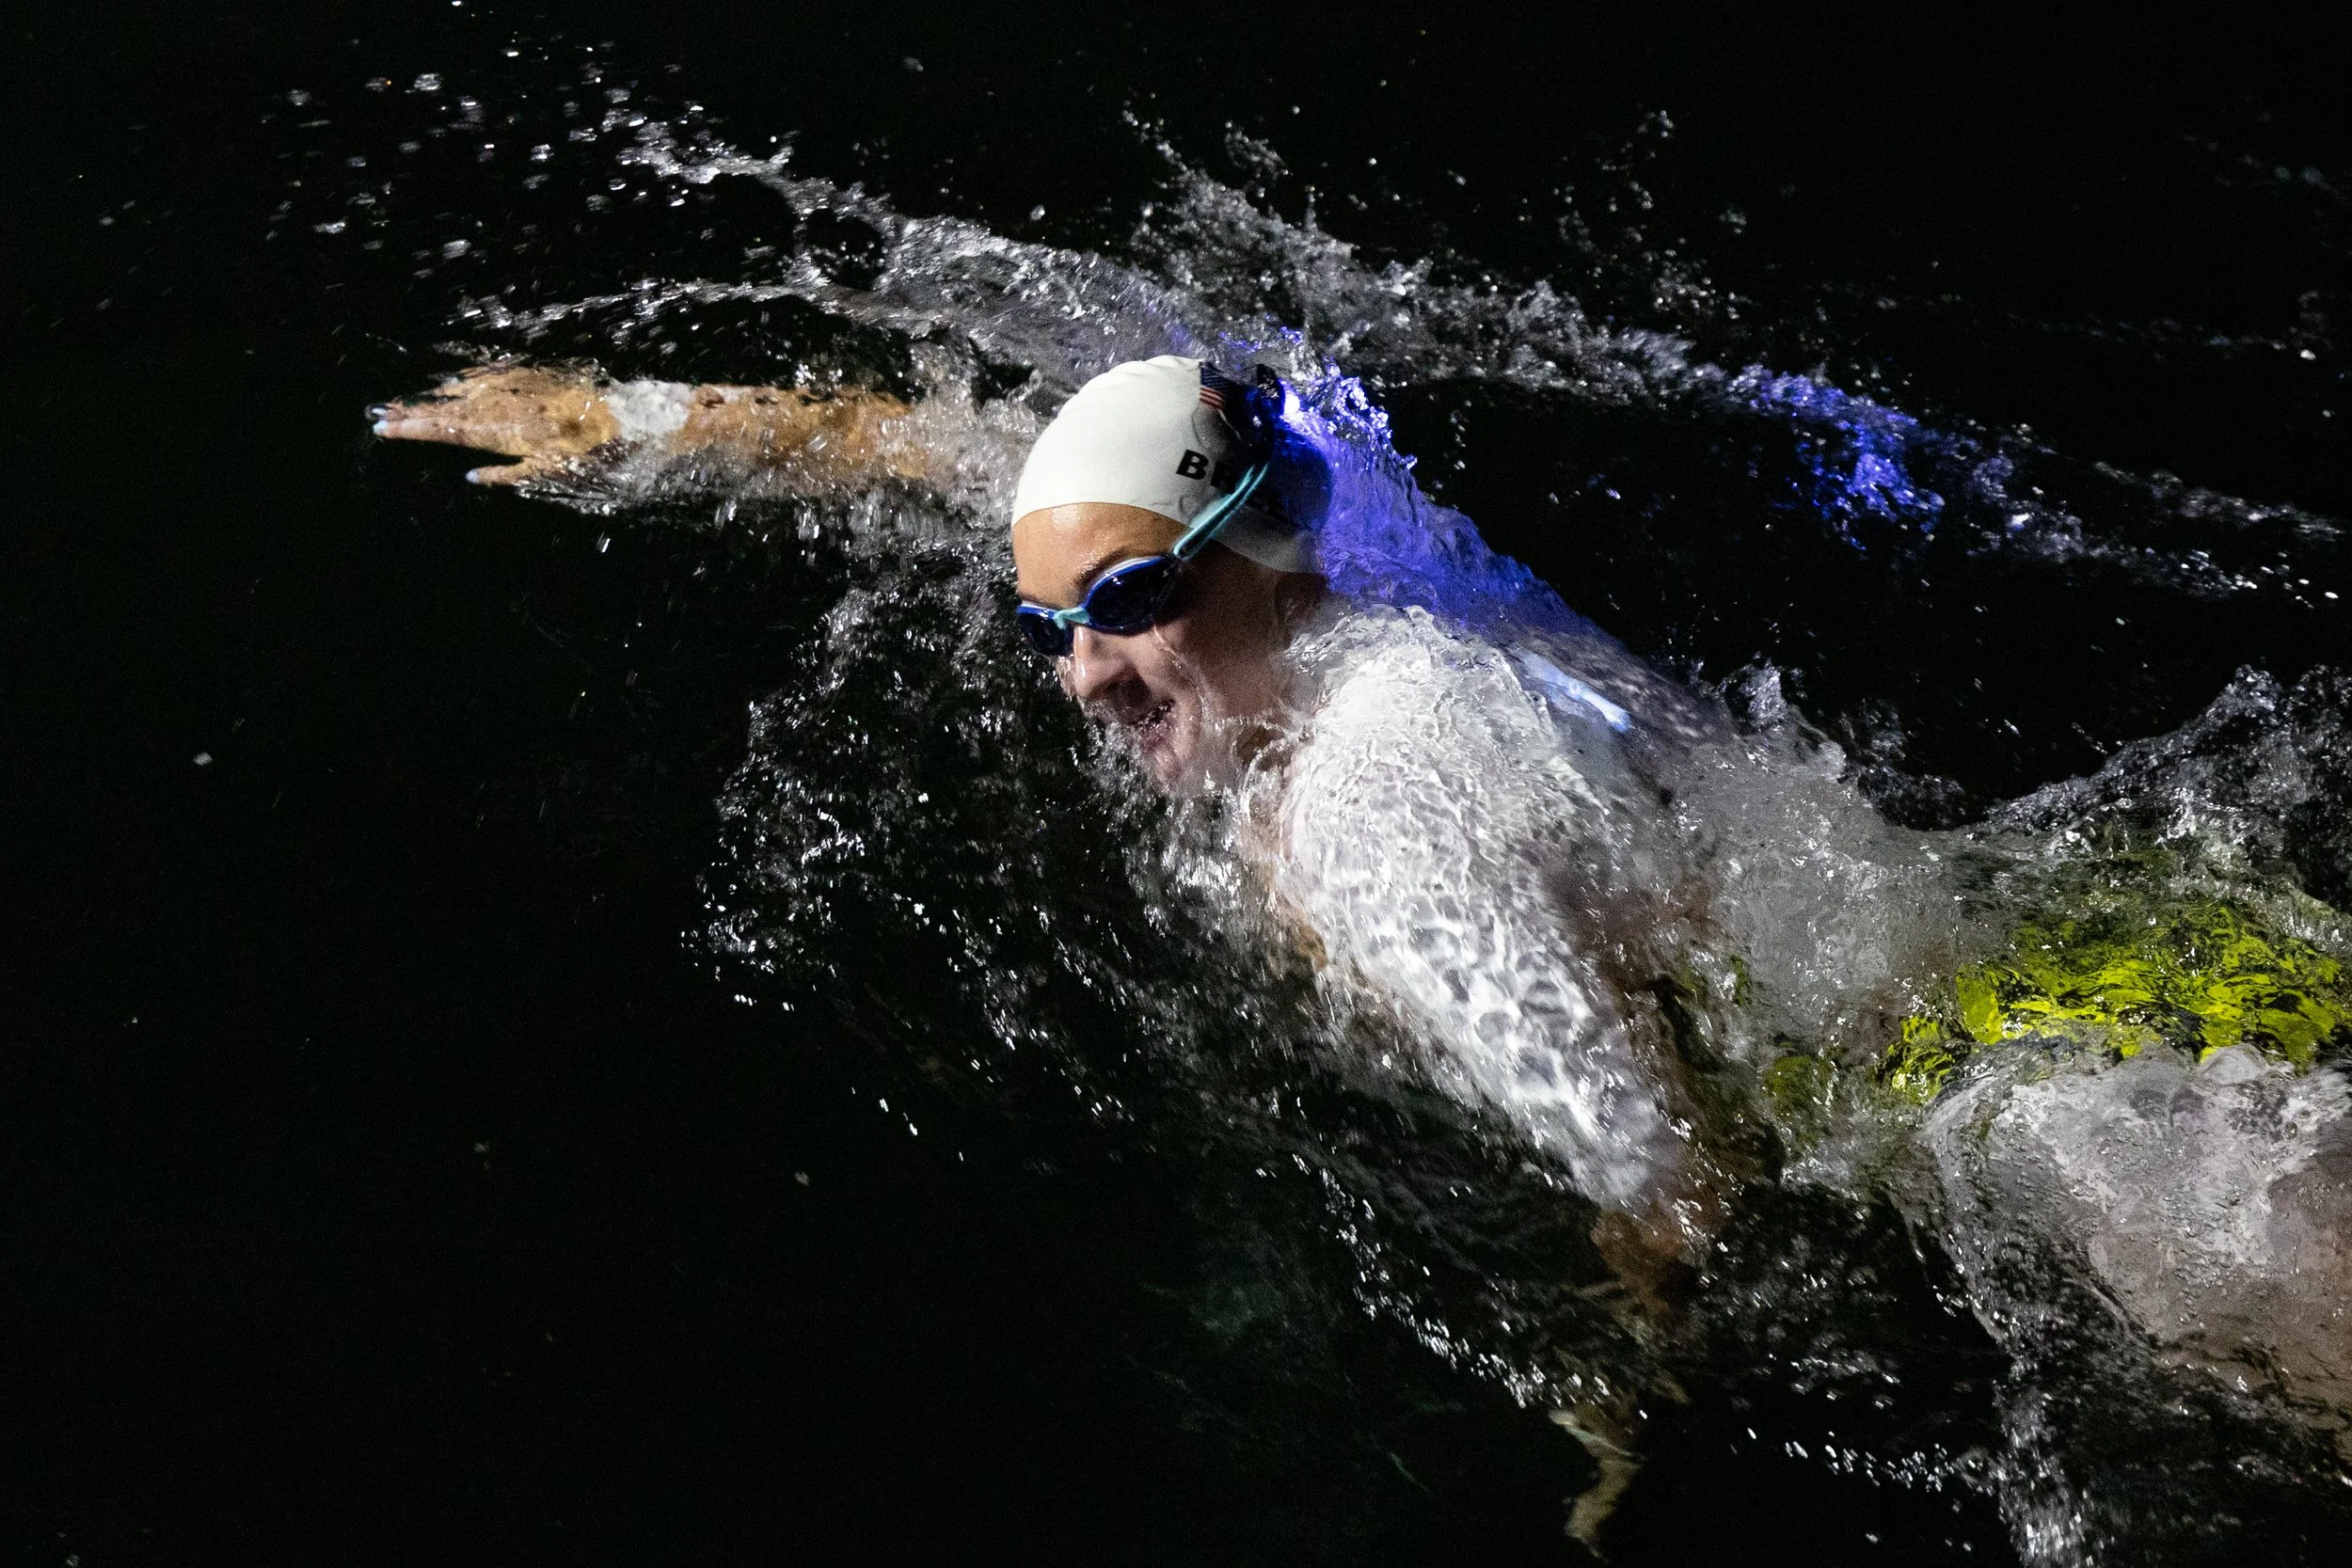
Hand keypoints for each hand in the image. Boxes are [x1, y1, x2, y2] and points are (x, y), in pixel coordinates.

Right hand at [370, 364, 620, 485]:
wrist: (625, 417)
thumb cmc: (593, 453)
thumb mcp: (554, 474)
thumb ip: (508, 475)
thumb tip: (470, 476)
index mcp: (507, 434)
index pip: (451, 433)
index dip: (417, 431)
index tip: (386, 429)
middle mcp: (507, 408)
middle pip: (451, 410)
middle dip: (413, 412)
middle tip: (378, 413)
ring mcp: (517, 390)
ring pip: (465, 392)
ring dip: (432, 397)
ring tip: (401, 401)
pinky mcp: (531, 378)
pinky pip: (490, 377)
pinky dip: (467, 381)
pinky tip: (449, 383)